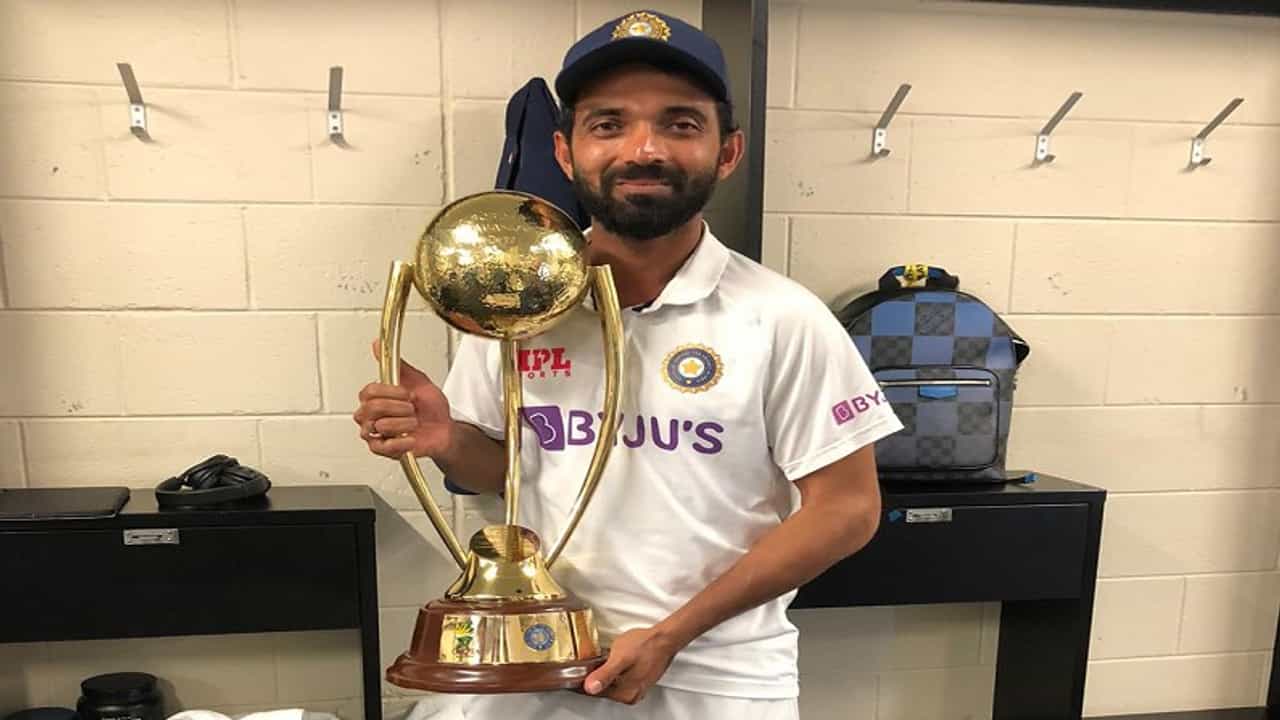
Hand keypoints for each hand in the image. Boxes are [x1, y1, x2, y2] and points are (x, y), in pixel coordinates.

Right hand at [353, 340, 454, 460]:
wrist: (444, 430)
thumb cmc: (430, 408)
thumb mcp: (418, 380)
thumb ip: (397, 365)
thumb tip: (377, 345)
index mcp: (376, 398)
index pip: (368, 392)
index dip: (390, 392)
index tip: (407, 393)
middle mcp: (372, 416)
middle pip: (370, 408)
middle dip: (398, 407)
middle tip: (412, 408)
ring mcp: (376, 434)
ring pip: (378, 427)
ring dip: (403, 424)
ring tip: (414, 423)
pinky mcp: (385, 451)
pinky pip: (383, 447)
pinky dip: (401, 441)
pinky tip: (412, 437)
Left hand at [582, 626, 680, 704]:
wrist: (665, 638)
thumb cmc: (646, 645)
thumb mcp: (621, 657)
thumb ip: (605, 674)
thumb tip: (590, 688)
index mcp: (625, 693)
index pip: (595, 692)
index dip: (581, 683)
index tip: (571, 676)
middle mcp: (631, 695)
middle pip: (603, 689)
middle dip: (591, 679)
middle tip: (580, 667)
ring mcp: (636, 689)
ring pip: (611, 685)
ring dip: (602, 675)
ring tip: (593, 663)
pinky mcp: (639, 681)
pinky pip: (619, 680)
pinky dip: (612, 673)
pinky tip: (610, 662)